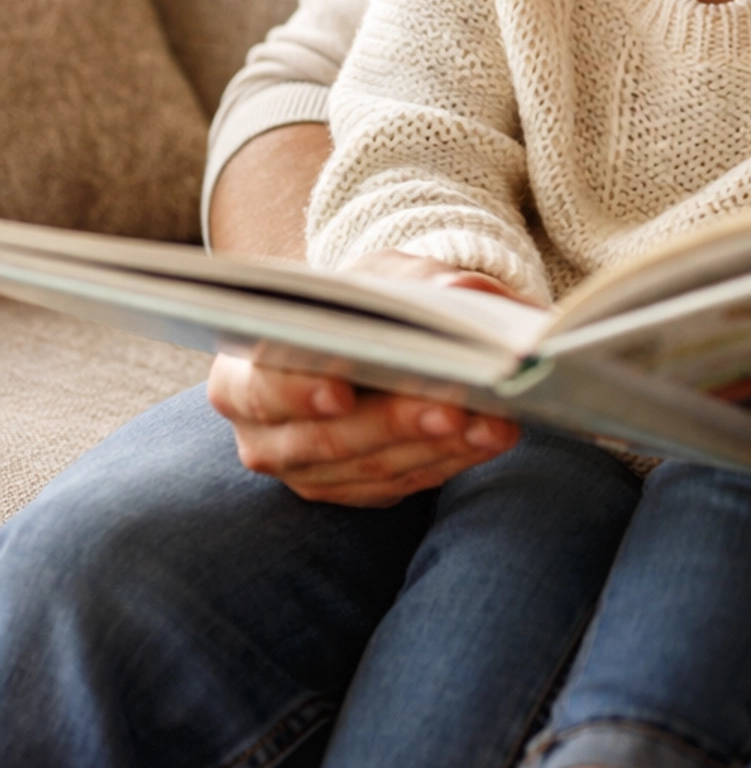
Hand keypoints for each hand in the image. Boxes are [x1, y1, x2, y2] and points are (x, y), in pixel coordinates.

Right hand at [208, 250, 526, 505]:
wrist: (363, 336)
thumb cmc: (361, 300)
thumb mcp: (383, 274)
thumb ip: (416, 280)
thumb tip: (460, 293)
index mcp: (241, 373)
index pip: (261, 389)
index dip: (299, 392)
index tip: (341, 392)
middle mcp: (264, 436)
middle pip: (328, 439)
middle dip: (394, 422)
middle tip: (450, 406)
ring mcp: (307, 473)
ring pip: (374, 469)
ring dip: (438, 446)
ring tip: (492, 421)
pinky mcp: (353, 493)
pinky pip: (404, 484)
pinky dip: (451, 459)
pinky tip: (490, 436)